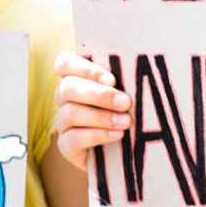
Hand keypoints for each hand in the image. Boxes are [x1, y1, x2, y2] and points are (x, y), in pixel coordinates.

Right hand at [53, 52, 132, 170]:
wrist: (136, 146)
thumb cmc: (136, 108)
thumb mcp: (133, 90)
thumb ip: (129, 76)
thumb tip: (141, 60)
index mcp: (78, 76)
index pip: (65, 63)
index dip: (85, 69)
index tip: (112, 80)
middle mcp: (66, 97)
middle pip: (67, 88)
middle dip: (99, 95)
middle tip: (126, 102)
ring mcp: (64, 122)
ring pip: (70, 113)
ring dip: (101, 117)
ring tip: (126, 122)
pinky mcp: (67, 146)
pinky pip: (73, 139)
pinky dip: (97, 135)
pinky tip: (118, 135)